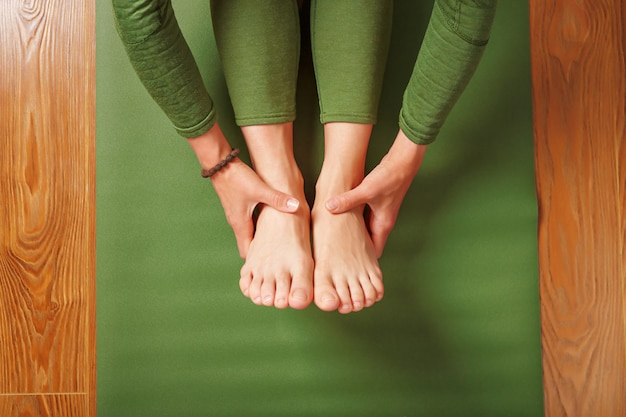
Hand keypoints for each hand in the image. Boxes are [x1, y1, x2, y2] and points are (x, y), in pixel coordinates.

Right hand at [187, 123, 298, 257]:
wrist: (219, 164)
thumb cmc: (236, 179)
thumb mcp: (259, 189)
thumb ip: (278, 199)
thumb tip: (296, 206)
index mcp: (241, 224)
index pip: (247, 252)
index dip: (257, 261)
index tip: (270, 266)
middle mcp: (237, 223)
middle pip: (248, 245)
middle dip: (260, 254)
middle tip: (276, 259)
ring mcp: (236, 215)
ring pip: (248, 234)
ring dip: (259, 240)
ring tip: (276, 245)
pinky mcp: (237, 207)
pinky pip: (248, 223)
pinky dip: (257, 228)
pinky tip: (269, 224)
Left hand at [324, 130, 426, 256]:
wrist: (402, 162)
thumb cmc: (390, 178)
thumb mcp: (367, 190)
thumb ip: (348, 200)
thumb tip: (329, 207)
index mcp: (383, 225)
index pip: (374, 252)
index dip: (363, 261)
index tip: (348, 264)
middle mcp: (382, 222)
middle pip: (368, 243)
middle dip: (355, 250)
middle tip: (338, 254)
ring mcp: (380, 212)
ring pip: (365, 230)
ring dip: (353, 235)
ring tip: (336, 239)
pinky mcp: (376, 203)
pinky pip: (363, 217)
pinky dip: (354, 220)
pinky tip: (341, 217)